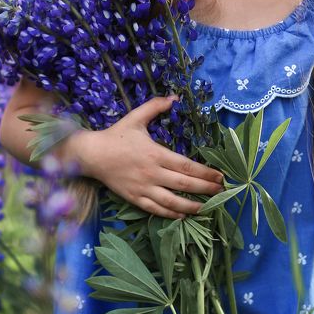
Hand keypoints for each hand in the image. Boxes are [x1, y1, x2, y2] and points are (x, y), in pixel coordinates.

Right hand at [66, 95, 223, 218]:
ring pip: (172, 202)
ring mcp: (143, 188)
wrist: (91, 155)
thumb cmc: (116, 135)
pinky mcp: (134, 198)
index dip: (206, 173)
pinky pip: (156, 209)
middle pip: (185, 185)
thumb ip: (155, 106)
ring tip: (207, 207)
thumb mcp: (135, 117)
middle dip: (206, 189)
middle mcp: (152, 173)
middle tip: (221, 191)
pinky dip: (171, 214)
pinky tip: (182, 216)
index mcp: (156, 154)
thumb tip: (174, 97)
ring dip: (191, 206)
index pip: (187, 166)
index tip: (220, 176)